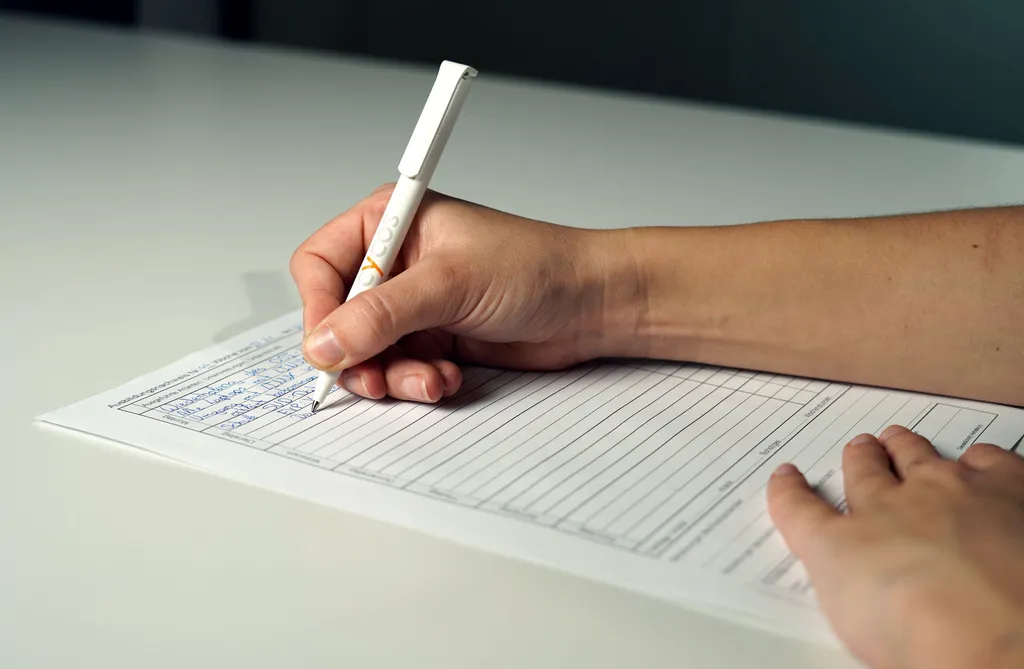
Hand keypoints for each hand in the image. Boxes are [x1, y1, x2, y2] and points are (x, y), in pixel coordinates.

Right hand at [290, 184, 640, 401]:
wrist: (589, 305)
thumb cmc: (536, 267)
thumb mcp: (451, 284)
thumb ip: (383, 314)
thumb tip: (325, 340)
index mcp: (390, 223)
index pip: (321, 264)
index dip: (318, 307)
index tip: (330, 345)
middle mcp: (396, 264)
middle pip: (337, 317)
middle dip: (358, 353)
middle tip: (376, 378)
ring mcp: (414, 305)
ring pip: (367, 352)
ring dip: (392, 375)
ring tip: (430, 379)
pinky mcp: (433, 337)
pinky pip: (399, 370)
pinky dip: (416, 382)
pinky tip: (447, 378)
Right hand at [768, 426, 1023, 668]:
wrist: (1000, 631)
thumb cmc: (927, 642)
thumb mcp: (858, 632)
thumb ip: (851, 596)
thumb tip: (859, 599)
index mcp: (843, 546)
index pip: (802, 509)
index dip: (790, 491)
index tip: (787, 479)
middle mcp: (889, 506)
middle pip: (863, 469)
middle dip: (859, 458)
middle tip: (860, 449)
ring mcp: (946, 489)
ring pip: (916, 454)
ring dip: (905, 446)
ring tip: (899, 439)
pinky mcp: (1003, 484)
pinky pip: (986, 458)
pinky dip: (979, 458)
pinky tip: (978, 461)